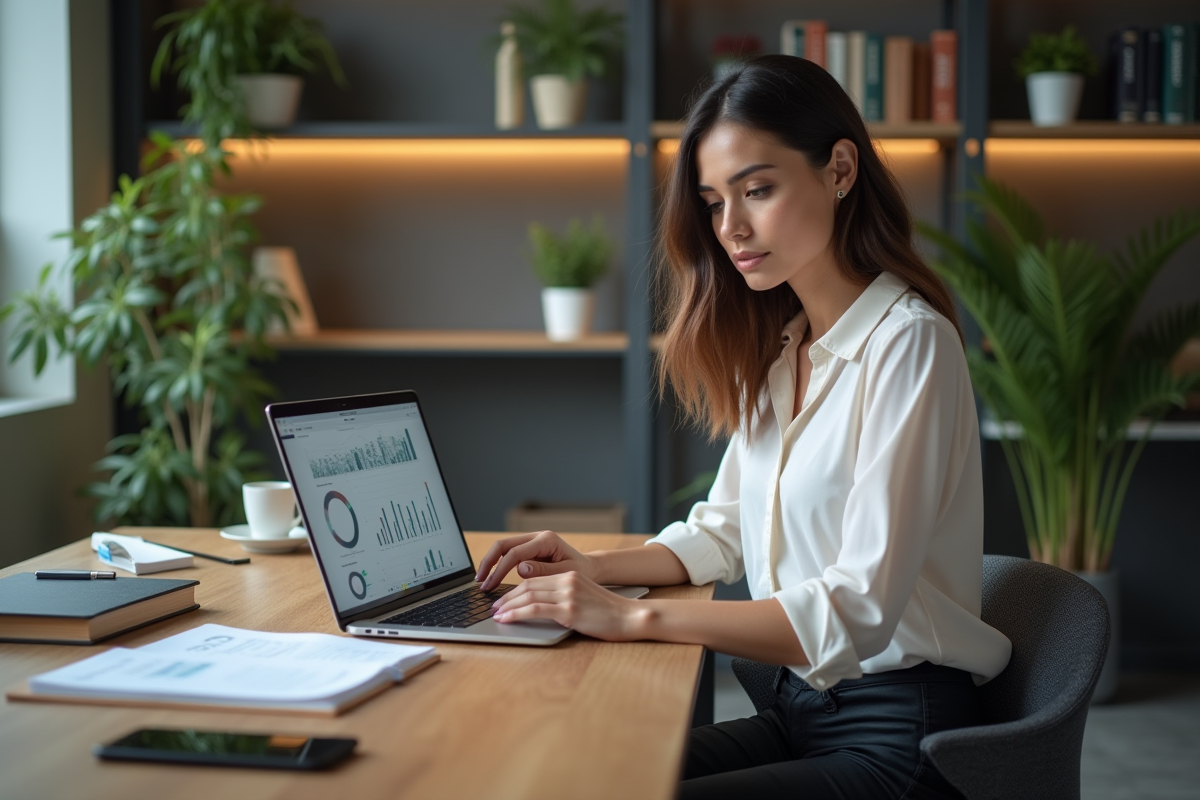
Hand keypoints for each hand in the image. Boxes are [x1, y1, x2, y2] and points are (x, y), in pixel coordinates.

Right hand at [475, 530, 597, 591]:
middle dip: (489, 562)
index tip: (490, 586)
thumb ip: (544, 571)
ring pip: (504, 548)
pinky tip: (493, 578)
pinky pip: (510, 554)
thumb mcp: (566, 574)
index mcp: (546, 540)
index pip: (515, 553)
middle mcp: (537, 537)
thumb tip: (520, 569)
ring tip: (483, 582)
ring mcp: (533, 541)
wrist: (591, 568)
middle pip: (503, 545)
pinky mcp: (530, 549)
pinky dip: (499, 565)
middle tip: (479, 582)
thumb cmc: (583, 572)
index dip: (499, 570)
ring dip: (491, 563)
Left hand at [492, 571, 647, 640]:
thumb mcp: (584, 598)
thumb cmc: (609, 613)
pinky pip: (534, 609)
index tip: (503, 600)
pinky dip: (516, 614)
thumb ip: (564, 596)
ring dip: (507, 606)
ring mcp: (568, 594)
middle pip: (528, 586)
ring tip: (496, 614)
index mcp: (570, 576)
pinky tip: (506, 619)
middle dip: (507, 597)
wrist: (630, 617)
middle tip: (494, 607)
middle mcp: (567, 581)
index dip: (515, 590)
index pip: (535, 580)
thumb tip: (540, 605)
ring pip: (528, 596)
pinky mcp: (569, 610)